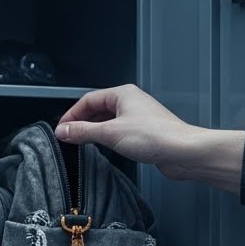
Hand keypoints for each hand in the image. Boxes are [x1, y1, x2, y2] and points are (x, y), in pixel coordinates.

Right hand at [54, 84, 244, 192]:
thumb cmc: (156, 136)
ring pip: (108, 121)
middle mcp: (131, 102)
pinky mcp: (144, 133)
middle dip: (82, 123)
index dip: (72, 114)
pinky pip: (118, 132)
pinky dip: (107, 138)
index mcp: (123, 94)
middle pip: (97, 109)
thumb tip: (64, 131)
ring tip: (82, 143)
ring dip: (94, 131)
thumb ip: (83, 132)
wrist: (182, 152)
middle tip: (69, 137)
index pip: (88, 100)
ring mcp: (138, 117)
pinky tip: (104, 148)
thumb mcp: (110, 133)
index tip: (62, 128)